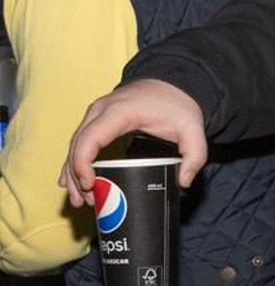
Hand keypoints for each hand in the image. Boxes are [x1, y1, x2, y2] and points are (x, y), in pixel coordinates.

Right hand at [60, 79, 208, 205]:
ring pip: (75, 144)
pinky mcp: (97, 119)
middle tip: (87, 201)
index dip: (83, 162)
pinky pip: (80, 141)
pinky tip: (69, 181)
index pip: (91, 138)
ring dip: (72, 172)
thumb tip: (183, 182)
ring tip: (80, 199)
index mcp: (120, 111)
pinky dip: (74, 161)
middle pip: (78, 144)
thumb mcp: (194, 130)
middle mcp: (102, 110)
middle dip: (77, 175)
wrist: (173, 84)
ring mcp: (96, 114)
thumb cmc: (178, 105)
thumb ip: (195, 156)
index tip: (89, 184)